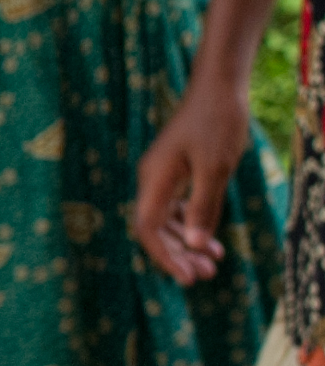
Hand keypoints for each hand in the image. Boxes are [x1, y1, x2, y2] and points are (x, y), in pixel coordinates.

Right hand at [133, 77, 254, 284]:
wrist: (218, 88)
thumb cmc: (217, 124)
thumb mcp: (216, 169)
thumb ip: (203, 207)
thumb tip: (194, 246)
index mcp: (155, 179)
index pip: (148, 228)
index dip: (164, 256)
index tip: (187, 277)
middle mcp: (152, 179)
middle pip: (154, 228)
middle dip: (178, 255)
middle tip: (205, 277)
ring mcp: (162, 175)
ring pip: (166, 220)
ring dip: (186, 244)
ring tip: (212, 264)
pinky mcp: (175, 171)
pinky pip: (176, 206)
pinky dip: (191, 225)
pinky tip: (210, 239)